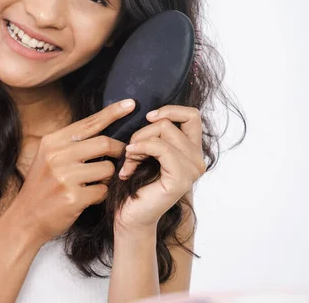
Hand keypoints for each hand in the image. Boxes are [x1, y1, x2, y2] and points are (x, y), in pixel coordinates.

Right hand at [10, 99, 135, 244]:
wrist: (25, 218)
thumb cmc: (42, 186)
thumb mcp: (48, 158)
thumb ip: (70, 144)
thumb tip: (101, 131)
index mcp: (52, 142)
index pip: (88, 123)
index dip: (112, 112)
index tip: (131, 104)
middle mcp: (57, 155)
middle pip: (104, 143)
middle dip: (119, 151)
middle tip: (122, 158)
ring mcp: (64, 176)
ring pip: (107, 168)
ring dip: (108, 177)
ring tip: (95, 183)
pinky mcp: (73, 197)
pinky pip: (103, 190)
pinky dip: (101, 194)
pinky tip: (89, 198)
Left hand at [114, 105, 205, 231]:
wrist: (130, 216)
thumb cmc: (134, 184)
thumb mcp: (146, 151)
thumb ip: (155, 134)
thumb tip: (151, 113)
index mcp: (192, 151)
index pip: (192, 115)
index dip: (169, 110)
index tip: (148, 117)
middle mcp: (198, 160)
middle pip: (169, 122)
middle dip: (143, 131)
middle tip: (130, 150)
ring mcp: (192, 170)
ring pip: (163, 131)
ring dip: (138, 142)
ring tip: (128, 161)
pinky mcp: (181, 178)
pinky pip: (161, 147)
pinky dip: (140, 149)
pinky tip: (128, 162)